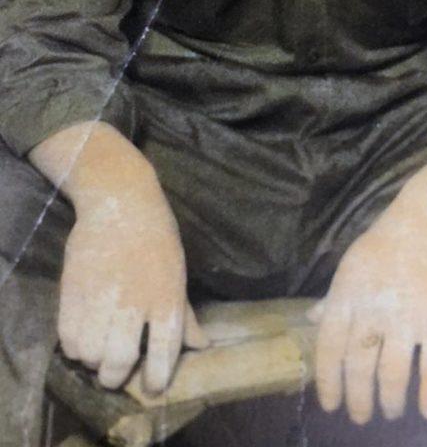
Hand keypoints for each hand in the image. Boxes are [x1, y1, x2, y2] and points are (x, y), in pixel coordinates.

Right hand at [58, 190, 207, 393]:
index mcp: (167, 296)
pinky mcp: (72, 289)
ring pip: (90, 354)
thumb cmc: (156, 236)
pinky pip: (67, 337)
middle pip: (120, 360)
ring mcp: (101, 296)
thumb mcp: (177, 271)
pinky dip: (72, 346)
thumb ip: (184, 313)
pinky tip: (80, 337)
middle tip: (114, 371)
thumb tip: (201, 346)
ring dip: (92, 360)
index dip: (158, 378)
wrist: (120, 199)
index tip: (153, 386)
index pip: (165, 351)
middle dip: (115, 375)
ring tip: (96, 350)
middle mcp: (134, 301)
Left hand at [313, 207, 426, 425]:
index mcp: (347, 295)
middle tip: (362, 418)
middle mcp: (372, 311)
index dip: (328, 381)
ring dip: (390, 401)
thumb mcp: (353, 264)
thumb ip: (334, 296)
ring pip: (393, 376)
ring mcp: (407, 319)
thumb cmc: (389, 240)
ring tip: (392, 412)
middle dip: (359, 400)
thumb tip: (312, 319)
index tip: (331, 405)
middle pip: (359, 368)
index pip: (329, 348)